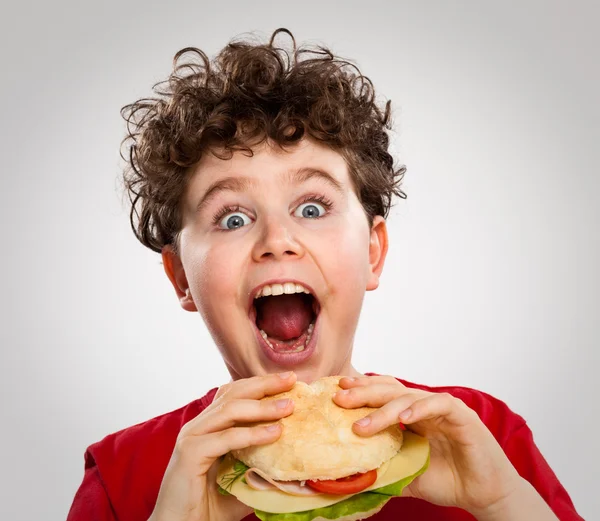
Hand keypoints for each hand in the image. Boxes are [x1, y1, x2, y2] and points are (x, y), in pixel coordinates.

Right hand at [148, 372, 296, 520]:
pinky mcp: (189, 454)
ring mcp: (191, 437)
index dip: (260, 385)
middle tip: (291, 380)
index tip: (288, 380)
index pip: (233, 394)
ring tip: (288, 406)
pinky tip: (274, 432)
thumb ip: (261, 469)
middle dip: (264, 384)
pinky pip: (226, 438)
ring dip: (262, 406)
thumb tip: (294, 466)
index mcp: (208, 428)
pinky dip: (252, 433)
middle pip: (232, 393)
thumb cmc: (208, 508)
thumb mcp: (241, 481)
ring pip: (230, 410)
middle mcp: (197, 427)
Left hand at [333, 375, 522, 517]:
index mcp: (410, 415)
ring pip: (408, 397)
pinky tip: (402, 418)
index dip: (360, 391)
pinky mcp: (462, 415)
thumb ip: (383, 467)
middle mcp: (423, 406)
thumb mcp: (406, 472)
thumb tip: (350, 472)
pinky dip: (418, 409)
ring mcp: (442, 408)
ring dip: (383, 410)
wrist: (483, 494)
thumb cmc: (446, 480)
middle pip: (389, 389)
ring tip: (361, 425)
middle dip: (363, 393)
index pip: (381, 394)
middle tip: (339, 399)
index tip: (335, 392)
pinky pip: (438, 404)